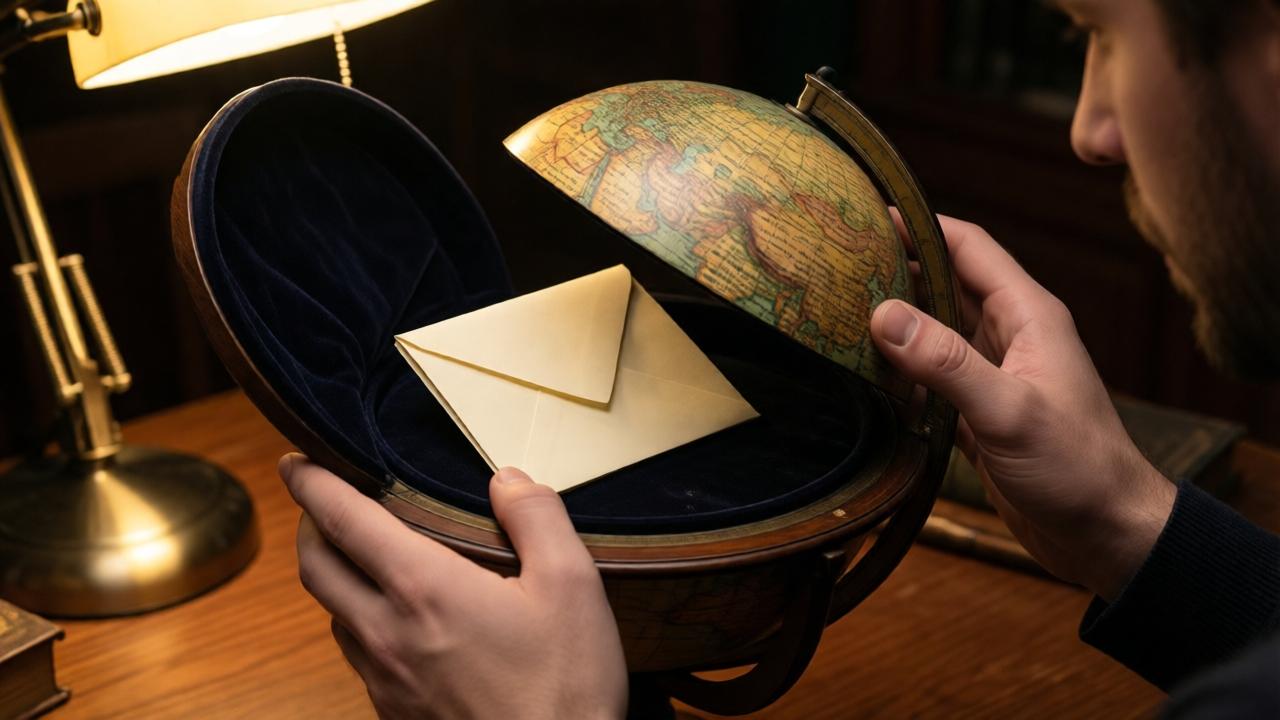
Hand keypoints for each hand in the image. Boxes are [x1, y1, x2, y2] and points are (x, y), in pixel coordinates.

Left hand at [279, 456, 627, 719]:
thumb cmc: (567, 687)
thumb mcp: (572, 585)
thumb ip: (537, 517)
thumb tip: (506, 480)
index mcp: (424, 589)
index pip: (343, 520)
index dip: (311, 483)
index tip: (297, 461)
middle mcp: (388, 633)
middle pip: (315, 566)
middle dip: (311, 525)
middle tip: (327, 502)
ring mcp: (385, 680)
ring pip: (332, 614)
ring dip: (337, 577)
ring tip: (369, 558)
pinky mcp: (394, 713)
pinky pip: (358, 656)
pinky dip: (361, 622)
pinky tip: (402, 622)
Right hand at [870, 215, 1175, 599]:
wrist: (1106, 535)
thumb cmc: (1078, 468)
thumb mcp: (1008, 410)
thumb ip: (945, 362)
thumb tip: (882, 314)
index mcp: (1028, 315)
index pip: (968, 247)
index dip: (920, 226)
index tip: (867, 214)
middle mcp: (1010, 336)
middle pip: (943, 284)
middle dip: (896, 269)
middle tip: (837, 262)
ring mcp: (993, 374)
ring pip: (933, 331)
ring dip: (893, 322)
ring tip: (836, 311)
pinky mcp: (978, 412)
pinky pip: (930, 377)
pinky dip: (899, 371)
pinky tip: (863, 375)